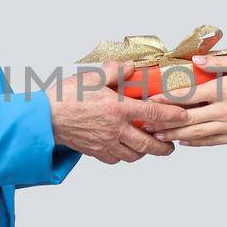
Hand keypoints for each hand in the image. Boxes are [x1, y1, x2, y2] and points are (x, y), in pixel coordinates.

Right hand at [44, 60, 190, 164]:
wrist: (43, 117)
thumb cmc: (65, 96)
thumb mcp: (92, 76)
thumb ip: (115, 72)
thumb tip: (130, 68)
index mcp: (117, 108)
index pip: (153, 113)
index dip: (172, 115)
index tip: (183, 116)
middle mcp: (114, 129)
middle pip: (147, 144)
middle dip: (163, 146)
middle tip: (170, 145)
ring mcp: (105, 143)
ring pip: (132, 155)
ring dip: (143, 152)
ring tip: (148, 146)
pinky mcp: (94, 151)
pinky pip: (115, 158)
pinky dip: (123, 155)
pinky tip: (124, 148)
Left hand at [147, 54, 226, 146]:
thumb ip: (218, 63)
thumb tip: (195, 61)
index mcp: (224, 90)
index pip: (187, 95)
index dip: (165, 98)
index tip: (150, 99)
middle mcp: (225, 111)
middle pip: (187, 119)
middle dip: (164, 121)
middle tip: (145, 122)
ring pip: (197, 134)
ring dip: (175, 135)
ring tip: (158, 136)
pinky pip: (212, 142)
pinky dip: (196, 143)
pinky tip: (184, 142)